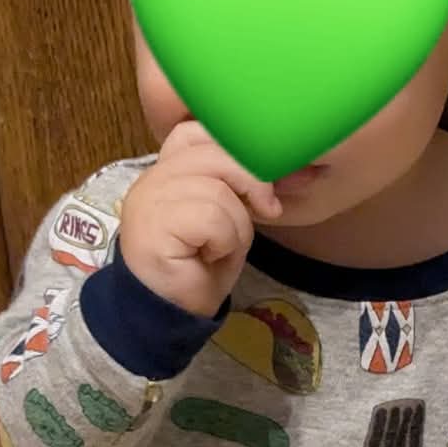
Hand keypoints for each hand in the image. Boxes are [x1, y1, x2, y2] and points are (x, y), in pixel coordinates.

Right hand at [118, 122, 282, 317]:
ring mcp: (148, 200)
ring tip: (218, 248)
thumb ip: (243, 185)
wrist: (172, 314)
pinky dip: (224, 242)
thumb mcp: (228, 215)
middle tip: (265, 211)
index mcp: (165, 170)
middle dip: (251, 183)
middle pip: (214, 153)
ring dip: (235, 226)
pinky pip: (211, 217)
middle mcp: (151, 178)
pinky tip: (207, 257)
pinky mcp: (153, 225)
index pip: (196, 132)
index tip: (260, 187)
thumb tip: (299, 169)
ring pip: (218, 190)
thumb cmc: (200, 267)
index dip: (235, 151)